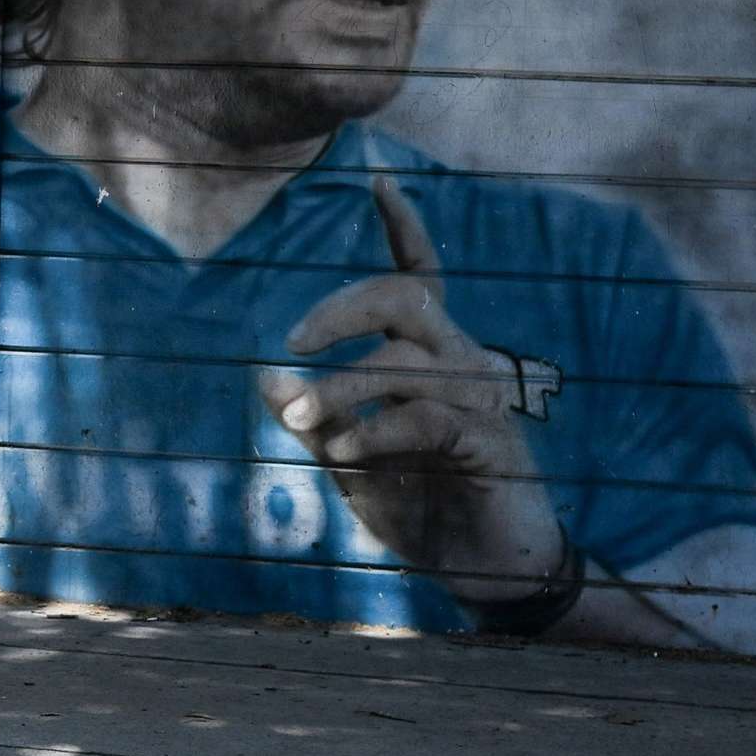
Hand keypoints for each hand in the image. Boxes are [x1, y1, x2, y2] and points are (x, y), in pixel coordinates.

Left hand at [257, 176, 565, 609]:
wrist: (487, 574)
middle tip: (293, 343)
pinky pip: (425, 414)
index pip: (422, 275)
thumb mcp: (350, 463)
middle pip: (406, 298)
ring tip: (302, 423)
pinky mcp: (492, 440)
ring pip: (404, 358)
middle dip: (341, 309)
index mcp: (431, 357)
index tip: (378, 180)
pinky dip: (373, 432)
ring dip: (342, 388)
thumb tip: (263, 376)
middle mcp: (462, 362)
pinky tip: (345, 455)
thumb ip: (312, 420)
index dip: (405, 227)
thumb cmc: (422, 510)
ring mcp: (483, 398)